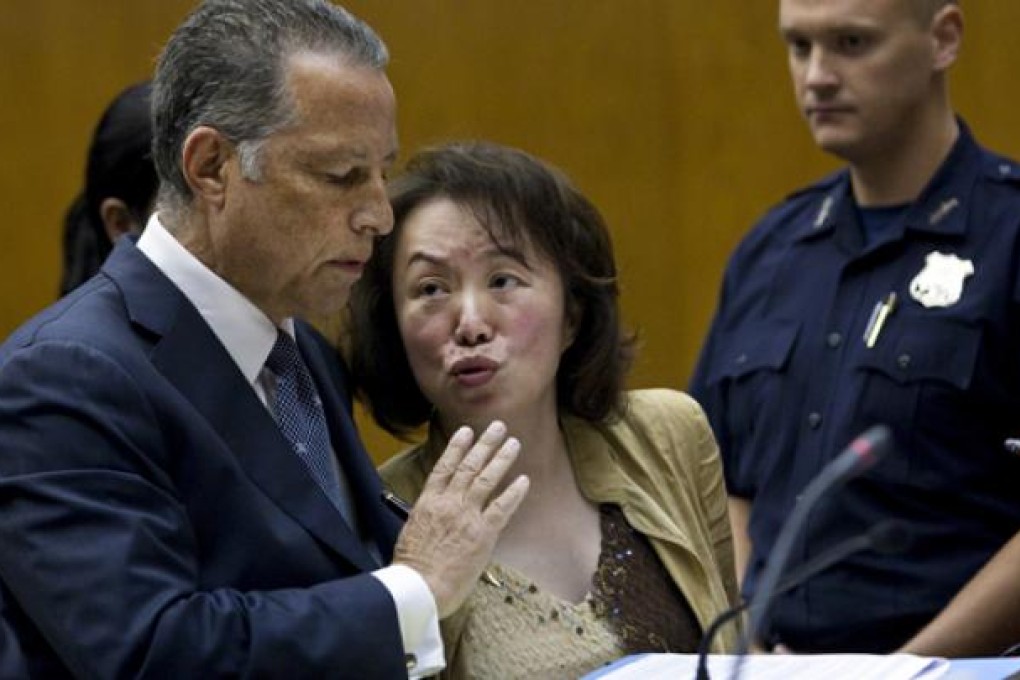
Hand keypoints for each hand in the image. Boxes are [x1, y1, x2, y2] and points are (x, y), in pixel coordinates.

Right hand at [393, 421, 528, 617]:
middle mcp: (449, 503)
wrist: (420, 587)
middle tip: (498, 427)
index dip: (457, 447)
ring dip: (502, 459)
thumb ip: (428, 518)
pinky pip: (502, 507)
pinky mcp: (483, 534)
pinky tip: (524, 480)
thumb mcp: (412, 532)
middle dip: (485, 444)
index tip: (466, 431)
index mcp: (428, 502)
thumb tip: (437, 513)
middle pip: (469, 466)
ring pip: (487, 479)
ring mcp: (467, 516)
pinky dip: (514, 492)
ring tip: (513, 443)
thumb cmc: (412, 567)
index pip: (444, 466)